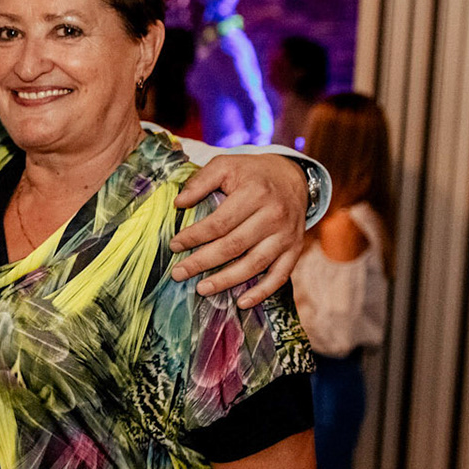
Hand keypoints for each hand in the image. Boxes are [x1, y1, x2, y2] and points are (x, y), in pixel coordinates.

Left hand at [169, 154, 307, 307]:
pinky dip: (263, 292)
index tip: (174, 245)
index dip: (194, 236)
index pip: (219, 223)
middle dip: (203, 262)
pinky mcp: (294, 248)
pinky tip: (242, 303)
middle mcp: (273, 216)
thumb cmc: (251, 173)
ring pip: (255, 264)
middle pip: (234, 246)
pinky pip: (280, 275)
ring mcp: (286, 235)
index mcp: (255, 194)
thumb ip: (200, 181)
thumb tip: (179, 203)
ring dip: (227, 280)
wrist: (292, 177)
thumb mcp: (225, 165)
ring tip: (201, 289)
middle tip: (178, 273)